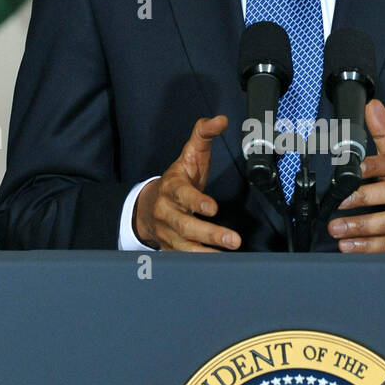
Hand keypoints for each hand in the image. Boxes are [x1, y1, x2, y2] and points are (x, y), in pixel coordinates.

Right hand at [132, 115, 241, 250]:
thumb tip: (221, 119)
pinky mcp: (170, 248)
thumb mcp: (189, 154)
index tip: (213, 208)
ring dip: (206, 252)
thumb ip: (204, 134)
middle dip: (209, 233)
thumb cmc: (178, 179)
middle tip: (233, 239)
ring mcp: (167, 232)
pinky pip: (183, 259)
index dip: (196, 202)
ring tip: (227, 254)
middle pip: (185, 225)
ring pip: (184, 246)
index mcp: (172, 188)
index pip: (182, 195)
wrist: (150, 205)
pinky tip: (217, 264)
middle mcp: (167, 212)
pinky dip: (199, 262)